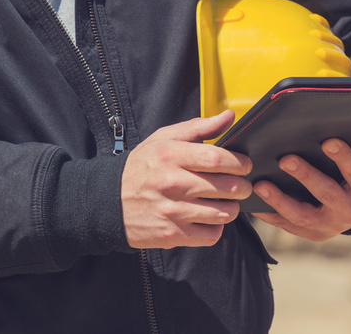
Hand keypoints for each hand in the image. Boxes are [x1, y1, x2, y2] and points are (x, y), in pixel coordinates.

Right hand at [120, 110, 252, 248]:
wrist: (106, 202)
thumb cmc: (142, 167)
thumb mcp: (164, 139)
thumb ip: (199, 127)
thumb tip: (229, 116)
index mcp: (170, 155)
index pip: (216, 158)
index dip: (239, 162)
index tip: (245, 165)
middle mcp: (172, 183)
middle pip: (226, 187)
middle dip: (243, 186)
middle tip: (242, 185)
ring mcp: (172, 211)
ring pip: (224, 212)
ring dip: (232, 207)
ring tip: (226, 201)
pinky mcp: (171, 234)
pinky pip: (211, 234)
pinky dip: (217, 227)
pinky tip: (210, 217)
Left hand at [251, 139, 350, 241]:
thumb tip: (344, 114)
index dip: (344, 157)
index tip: (328, 141)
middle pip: (327, 193)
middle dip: (306, 176)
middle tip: (285, 159)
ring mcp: (333, 226)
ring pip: (303, 215)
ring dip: (280, 200)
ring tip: (260, 184)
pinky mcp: (315, 234)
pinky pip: (289, 225)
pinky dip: (271, 215)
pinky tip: (254, 202)